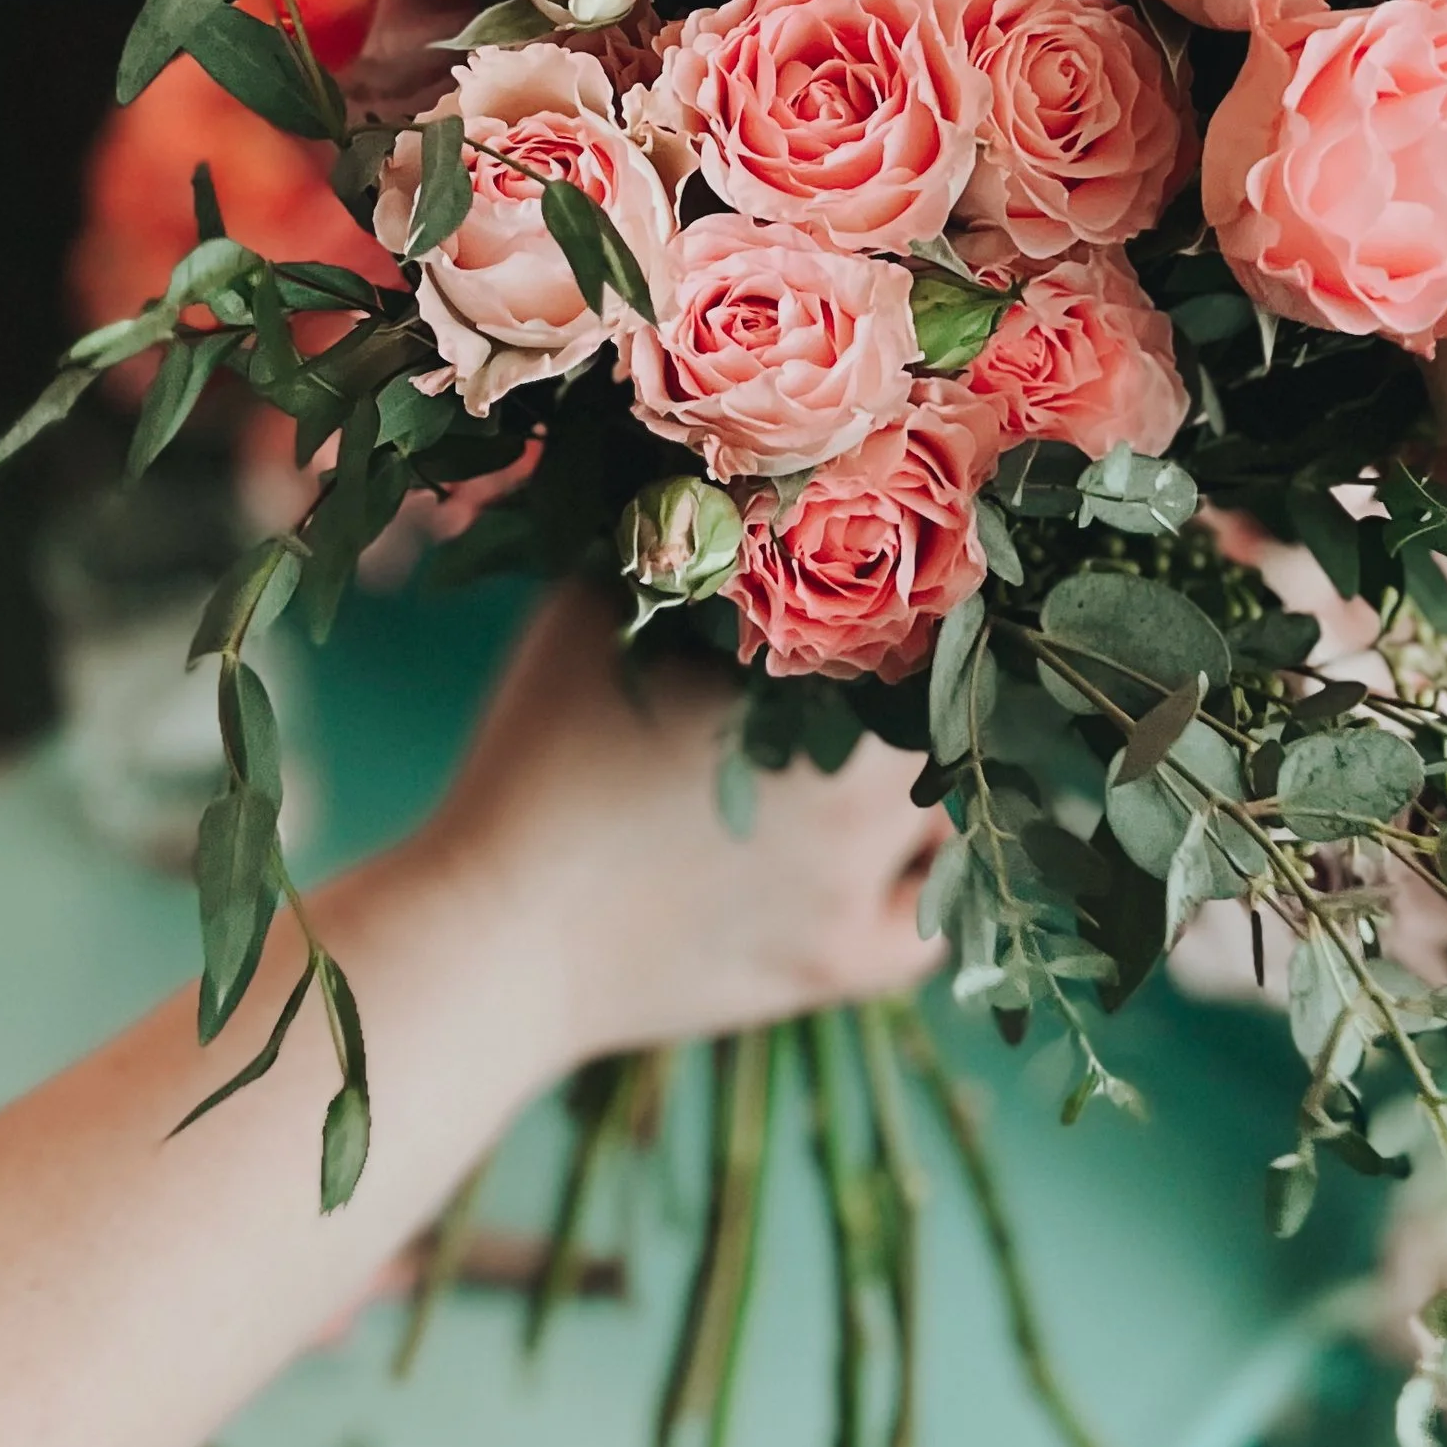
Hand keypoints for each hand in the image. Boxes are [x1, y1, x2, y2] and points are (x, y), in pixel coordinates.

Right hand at [416, 583, 943, 1057]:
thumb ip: (680, 545)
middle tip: (897, 658)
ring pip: (954, 818)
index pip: (928, 632)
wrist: (492, 938)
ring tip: (883, 747)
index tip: (906, 582)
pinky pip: (932, 926)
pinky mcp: (833, 969)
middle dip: (926, 688)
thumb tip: (732, 477)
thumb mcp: (591, 615)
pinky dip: (930, 884)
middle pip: (953, 725)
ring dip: (931, 779)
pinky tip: (894, 850)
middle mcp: (856, 806)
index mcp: (813, 708)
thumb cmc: (531, 761)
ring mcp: (852, 898)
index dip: (922, 601)